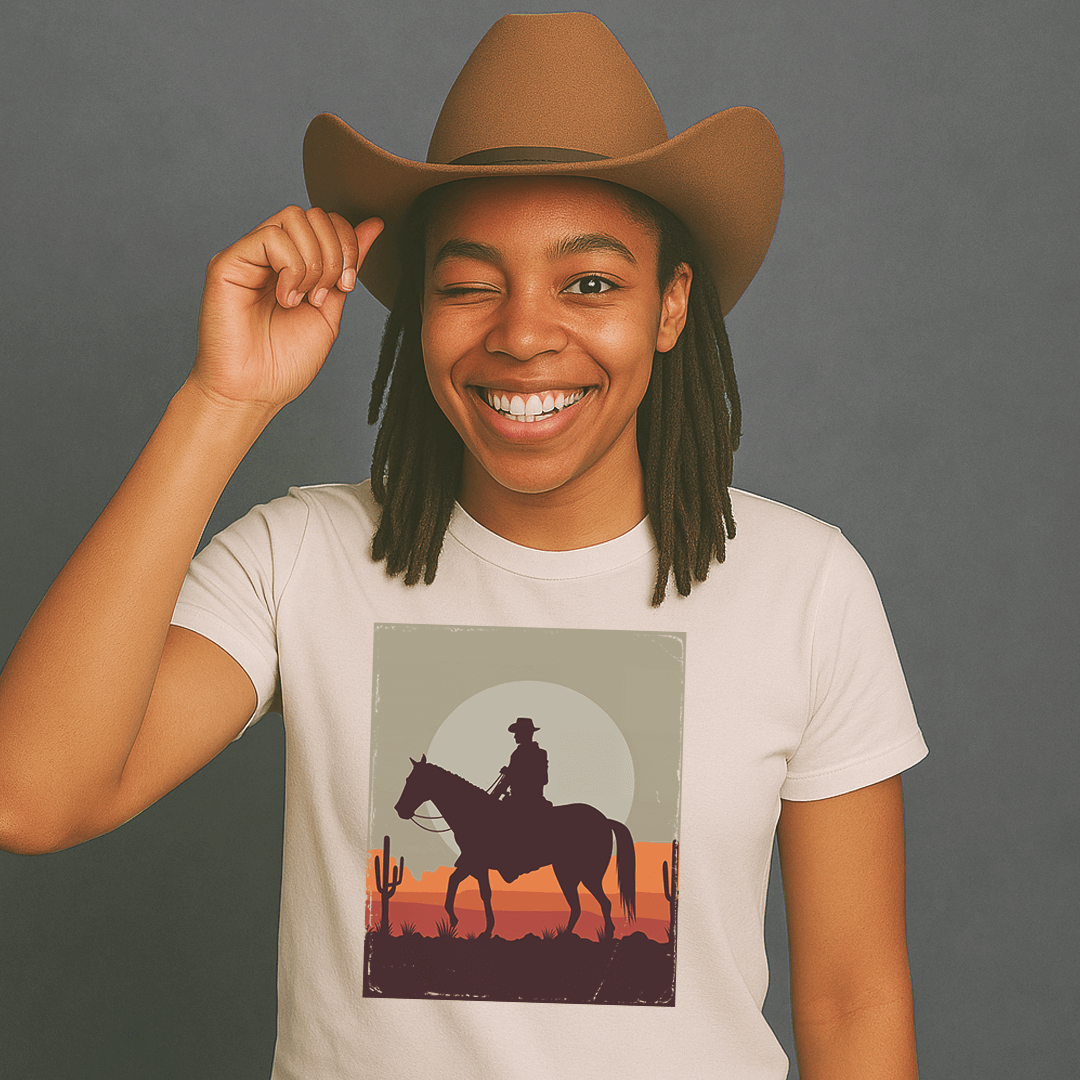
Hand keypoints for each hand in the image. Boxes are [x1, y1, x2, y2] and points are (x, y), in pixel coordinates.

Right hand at [190, 206, 382, 415]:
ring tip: (303, 299)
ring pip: (293, 218)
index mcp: (292, 262)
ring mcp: (247, 255)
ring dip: (313, 262)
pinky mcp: (227, 263)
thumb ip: (347, 267)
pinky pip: (270, 237)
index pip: (326, 221)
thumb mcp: (330, 309)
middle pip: (313, 214)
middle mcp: (268, 253)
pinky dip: (290, 267)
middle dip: (334, 253)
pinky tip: (285, 298)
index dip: (348, 244)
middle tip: (324, 295)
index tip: (346, 285)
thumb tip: (374, 224)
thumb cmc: (285, 362)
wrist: (255, 393)